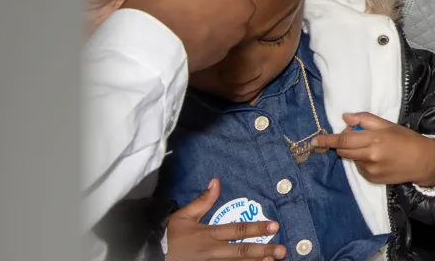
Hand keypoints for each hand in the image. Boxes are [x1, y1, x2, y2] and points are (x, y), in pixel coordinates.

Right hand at [123, 0, 253, 71]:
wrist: (149, 50)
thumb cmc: (159, 5)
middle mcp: (245, 3)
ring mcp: (239, 29)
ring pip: (229, 13)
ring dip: (215, 11)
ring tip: (189, 18)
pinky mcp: (228, 49)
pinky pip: (221, 33)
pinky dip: (210, 31)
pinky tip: (190, 34)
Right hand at [163, 178, 284, 259]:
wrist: (152, 258)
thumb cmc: (170, 238)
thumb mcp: (182, 217)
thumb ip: (202, 201)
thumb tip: (216, 181)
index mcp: (208, 234)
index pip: (236, 230)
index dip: (256, 228)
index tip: (275, 226)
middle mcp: (212, 251)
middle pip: (241, 252)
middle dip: (263, 250)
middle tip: (282, 250)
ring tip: (274, 260)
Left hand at [313, 112, 434, 186]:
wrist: (424, 161)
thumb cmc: (407, 139)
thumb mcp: (388, 124)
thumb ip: (365, 119)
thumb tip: (345, 118)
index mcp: (374, 139)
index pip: (343, 140)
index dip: (327, 140)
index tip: (315, 141)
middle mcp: (369, 156)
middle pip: (343, 151)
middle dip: (343, 144)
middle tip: (358, 137)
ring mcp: (370, 170)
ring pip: (351, 160)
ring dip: (356, 153)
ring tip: (374, 149)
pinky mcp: (372, 179)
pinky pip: (359, 169)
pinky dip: (363, 163)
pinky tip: (378, 160)